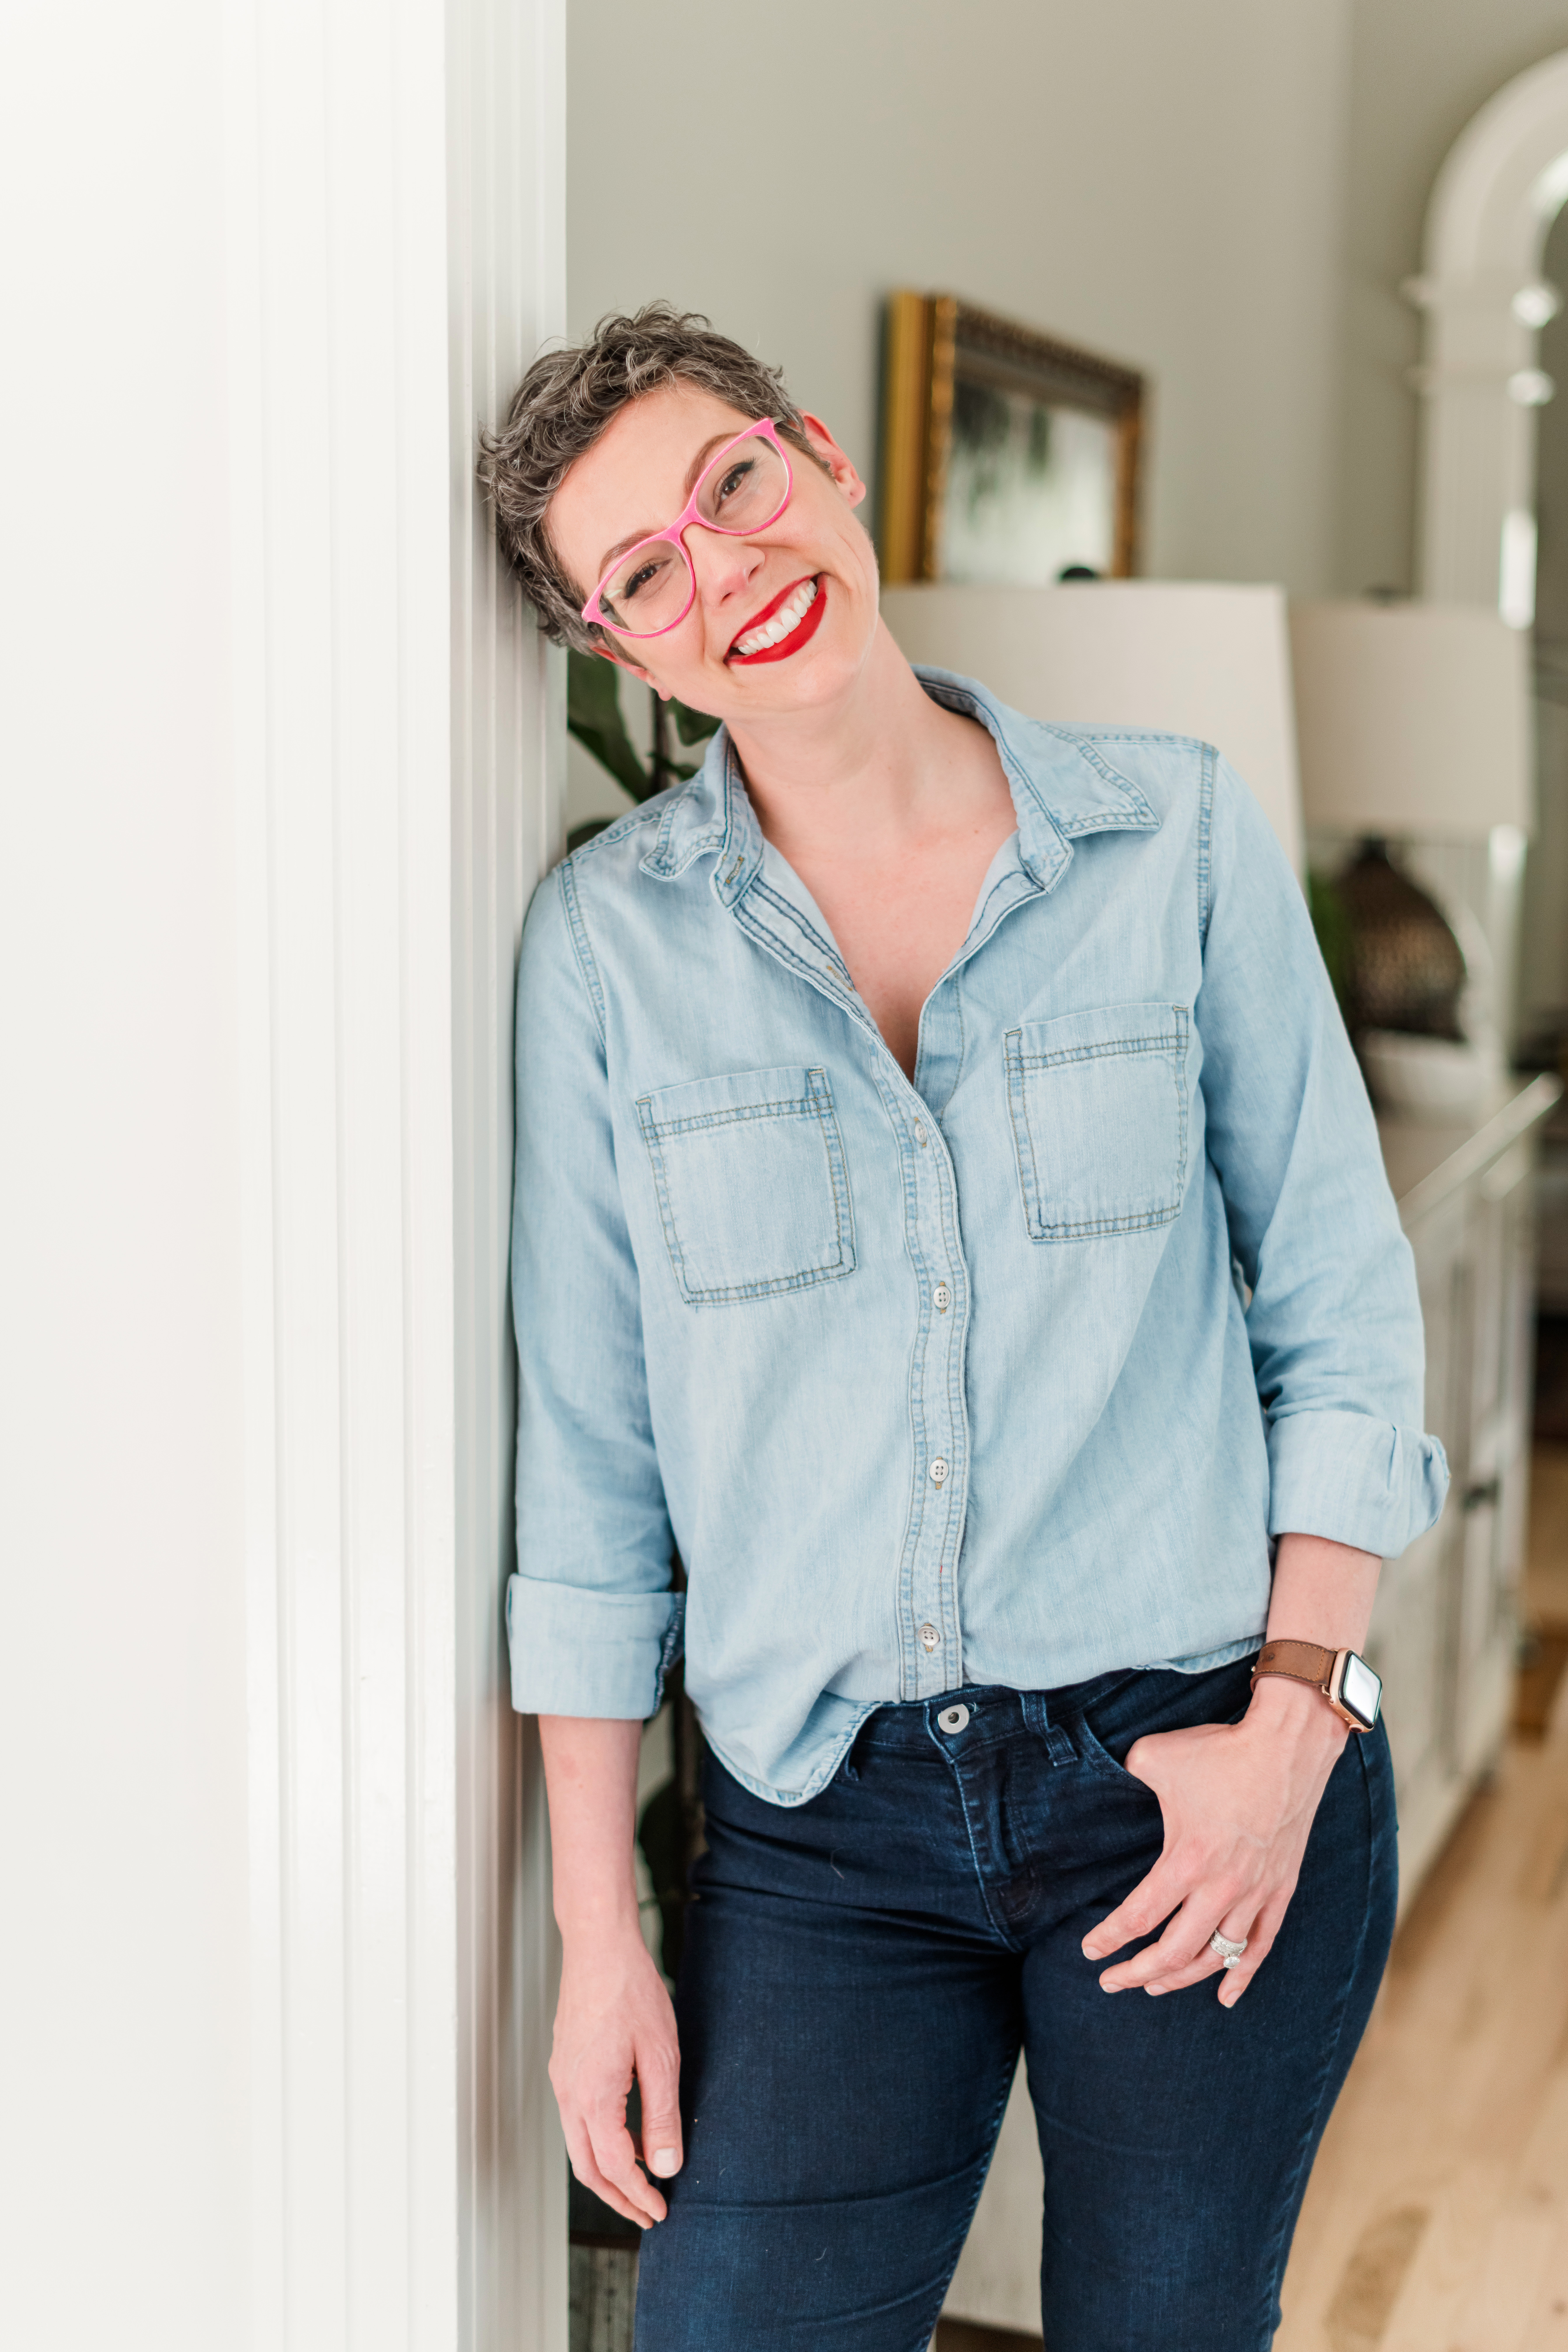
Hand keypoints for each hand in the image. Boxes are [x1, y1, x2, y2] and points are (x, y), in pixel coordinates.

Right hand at [550, 1924, 682, 2225]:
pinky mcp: (564, 2066)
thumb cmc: (631, 1993)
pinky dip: (599, 2142)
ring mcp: (562, 2080)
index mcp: (592, 2096)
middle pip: (587, 2168)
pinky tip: (625, 2138)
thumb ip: (661, 2115)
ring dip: (607, 2172)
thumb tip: (665, 2164)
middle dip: (617, 2198)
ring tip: (639, 2183)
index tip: (661, 2211)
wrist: (599, 1947)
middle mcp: (568, 2094)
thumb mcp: (660, 2056)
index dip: (638, 2195)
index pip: (614, 2167)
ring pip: (578, 2146)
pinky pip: (577, 2120)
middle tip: (647, 2213)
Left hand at [1080, 1676, 1347, 2005]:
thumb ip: (1127, 1774)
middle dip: (1138, 1973)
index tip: (1090, 1951)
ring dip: (1182, 1978)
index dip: (1109, 1939)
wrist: (1287, 1745)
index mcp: (1187, 1860)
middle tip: (1111, 1982)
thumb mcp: (1154, 1755)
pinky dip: (1242, 1976)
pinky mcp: (1281, 1889)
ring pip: (1215, 1956)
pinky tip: (1225, 1997)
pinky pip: (1261, 1945)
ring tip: (1154, 1986)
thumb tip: (1114, 1779)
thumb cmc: (1219, 1751)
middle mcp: (1222, 1887)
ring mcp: (1255, 1893)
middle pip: (1174, 1951)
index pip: (1139, 1917)